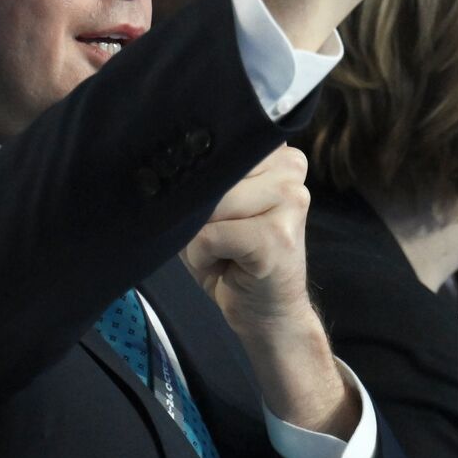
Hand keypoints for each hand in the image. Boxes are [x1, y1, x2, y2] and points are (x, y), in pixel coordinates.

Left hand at [182, 146, 356, 436]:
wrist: (269, 314)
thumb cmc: (234, 257)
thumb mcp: (218, 208)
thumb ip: (205, 180)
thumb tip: (167, 171)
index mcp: (279, 154)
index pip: (219, 142)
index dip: (198, 171)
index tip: (201, 198)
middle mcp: (290, 169)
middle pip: (212, 174)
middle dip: (200, 210)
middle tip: (218, 237)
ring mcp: (290, 200)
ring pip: (210, 205)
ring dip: (199, 236)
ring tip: (222, 251)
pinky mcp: (276, 236)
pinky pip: (210, 236)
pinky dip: (203, 256)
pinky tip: (225, 266)